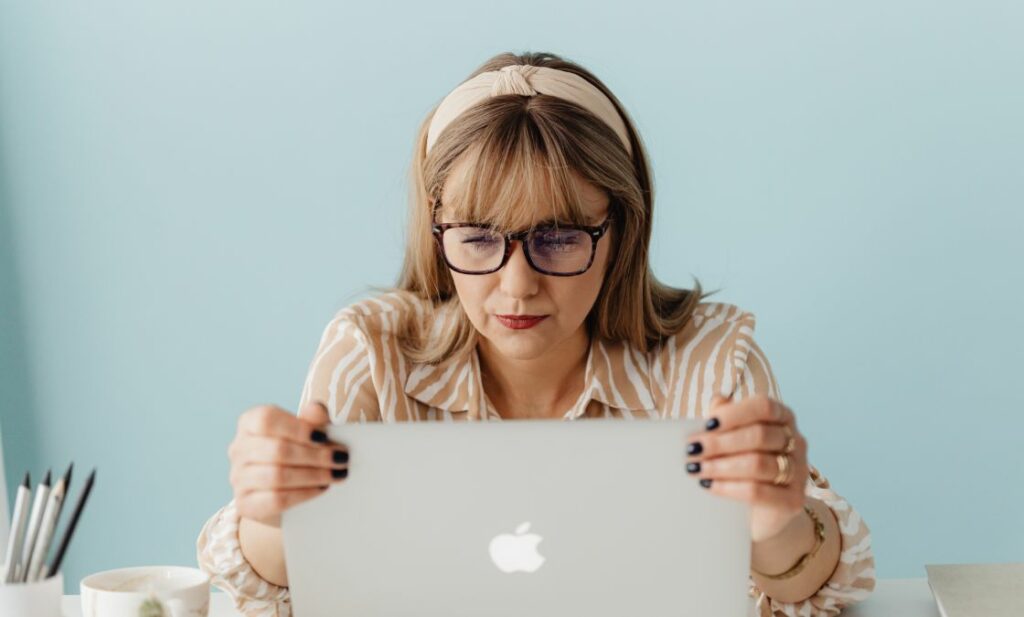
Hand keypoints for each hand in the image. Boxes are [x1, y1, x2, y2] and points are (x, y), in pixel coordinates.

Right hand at [228, 401, 348, 526]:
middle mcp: (238, 448)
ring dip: (313, 475)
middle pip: (277, 450)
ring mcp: (238, 477)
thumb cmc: (294, 450)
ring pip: (277, 476)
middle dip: (315, 455)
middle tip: (341, 459)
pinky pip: (276, 499)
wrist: (277, 488)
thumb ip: (311, 419)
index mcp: (249, 423)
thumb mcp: (304, 432)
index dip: (297, 428)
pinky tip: (322, 488)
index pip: (267, 420)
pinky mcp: (244, 503)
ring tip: (336, 474)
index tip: (324, 437)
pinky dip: (304, 493)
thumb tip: (318, 409)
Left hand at [685, 394, 808, 542]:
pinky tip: (708, 485)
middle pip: (758, 436)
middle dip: (719, 443)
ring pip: (757, 464)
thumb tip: (717, 401)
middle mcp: (796, 441)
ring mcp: (799, 471)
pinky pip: (758, 492)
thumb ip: (726, 418)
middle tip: (691, 450)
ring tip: (695, 468)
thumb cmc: (743, 466)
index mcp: (783, 417)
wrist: (762, 511)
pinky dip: (728, 488)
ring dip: (720, 466)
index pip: (763, 407)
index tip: (705, 425)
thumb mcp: (733, 438)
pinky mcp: (794, 500)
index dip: (733, 414)